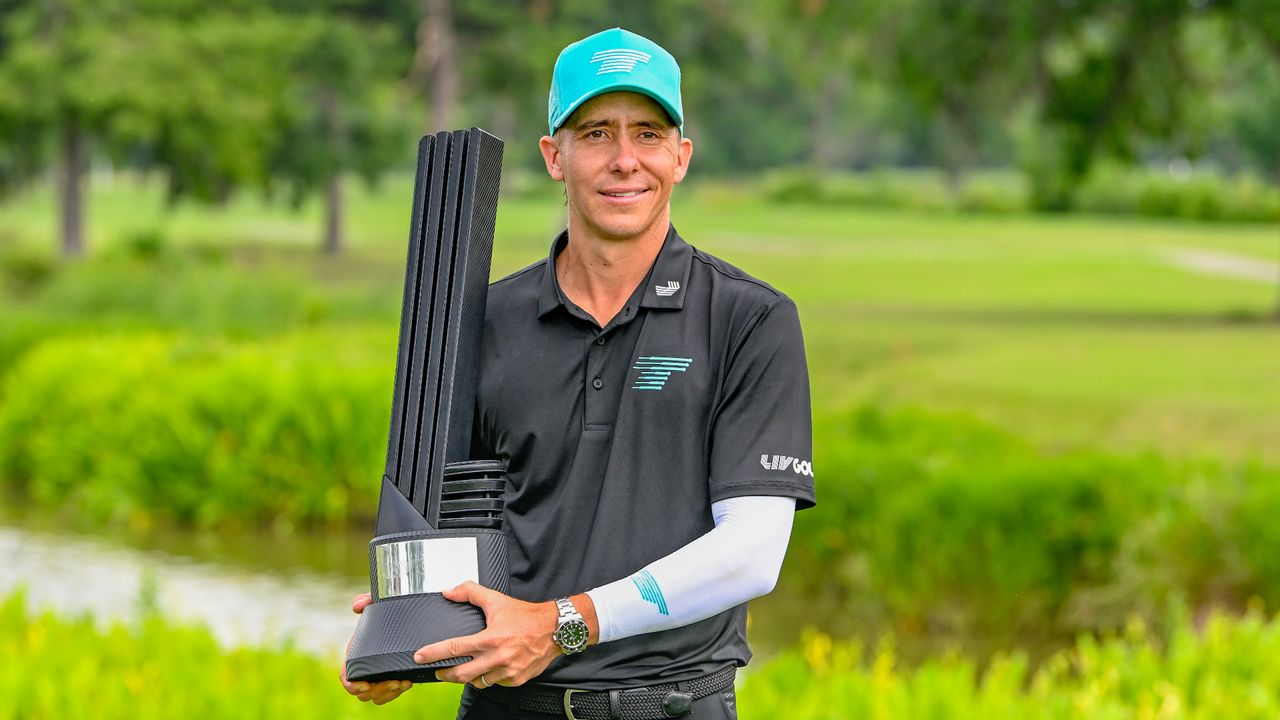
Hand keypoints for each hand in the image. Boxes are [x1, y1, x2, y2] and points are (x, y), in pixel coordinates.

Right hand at [339, 593, 413, 704]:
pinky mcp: (391, 676)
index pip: (346, 676)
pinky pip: (388, 694)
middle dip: (377, 690)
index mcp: (356, 653)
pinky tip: (408, 681)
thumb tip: (358, 606)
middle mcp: (364, 666)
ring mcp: (377, 674)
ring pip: (376, 696)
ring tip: (403, 682)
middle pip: (362, 692)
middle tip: (394, 681)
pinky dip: (396, 692)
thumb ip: (367, 599)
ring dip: (388, 693)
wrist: (405, 614)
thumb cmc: (386, 609)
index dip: (351, 684)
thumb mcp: (377, 602)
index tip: (364, 684)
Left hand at [414, 582, 560, 688]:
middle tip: (439, 670)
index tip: (420, 656)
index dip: (434, 653)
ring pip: (478, 682)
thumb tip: (450, 592)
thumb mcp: (496, 600)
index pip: (454, 648)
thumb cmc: (527, 616)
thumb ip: (470, 592)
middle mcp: (497, 657)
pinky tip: (489, 669)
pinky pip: (496, 684)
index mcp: (490, 638)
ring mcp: (507, 671)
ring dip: (469, 677)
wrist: (554, 629)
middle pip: (461, 674)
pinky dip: (489, 678)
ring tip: (465, 669)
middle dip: (445, 674)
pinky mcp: (517, 679)